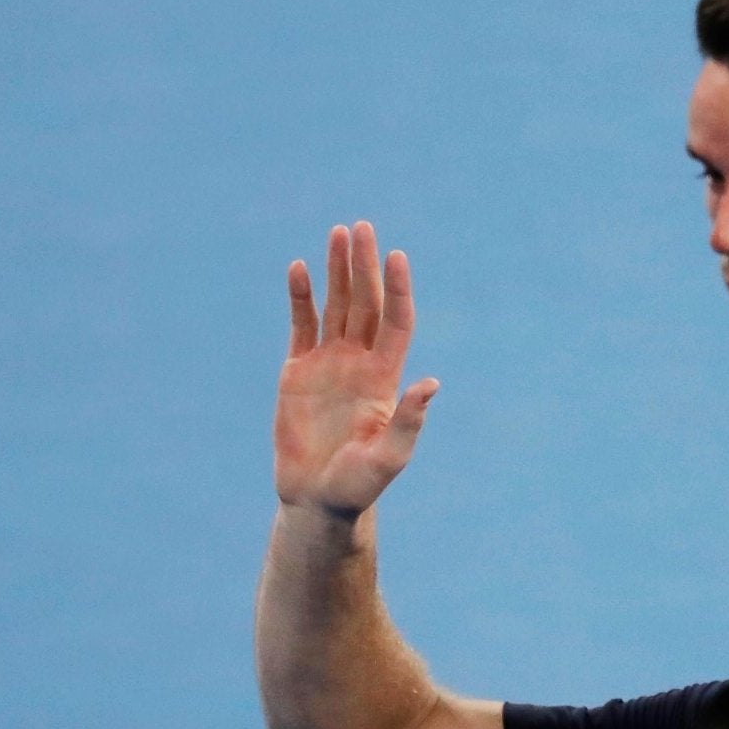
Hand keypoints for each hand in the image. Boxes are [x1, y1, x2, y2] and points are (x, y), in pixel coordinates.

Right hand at [273, 220, 438, 518]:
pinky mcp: (297, 373)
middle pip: (365, 304)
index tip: (397, 256)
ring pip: (335, 307)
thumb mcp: (389, 457)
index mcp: (385, 380)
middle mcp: (360, 365)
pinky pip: (301, 326)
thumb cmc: (358, 486)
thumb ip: (409, 421)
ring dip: (336, 271)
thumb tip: (431, 384)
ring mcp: (328, 365)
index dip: (398, 290)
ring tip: (337, 233)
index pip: (395, 322)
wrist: (318, 500)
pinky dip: (300, 297)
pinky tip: (299, 268)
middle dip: (364, 266)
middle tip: (362, 227)